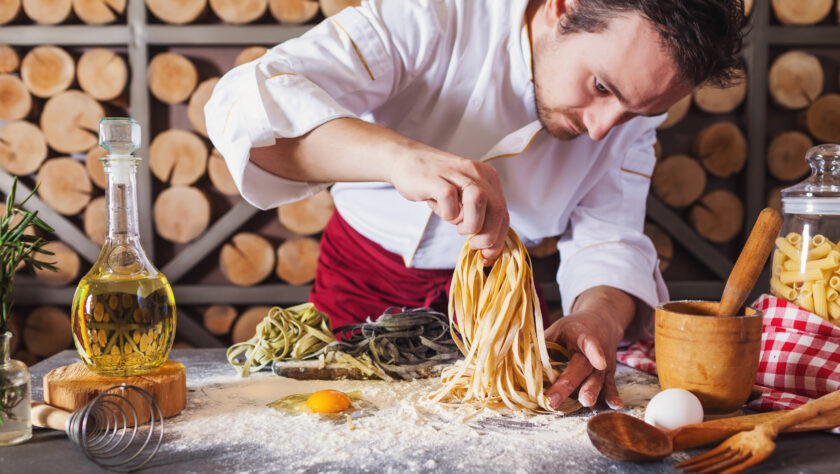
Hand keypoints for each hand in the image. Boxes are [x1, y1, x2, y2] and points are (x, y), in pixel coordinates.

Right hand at [387, 146, 508, 262]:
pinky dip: (448, 214)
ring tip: (459, 227)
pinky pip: (450, 200)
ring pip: (479, 201)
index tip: (488, 255)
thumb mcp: (462, 197)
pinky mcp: (436, 178)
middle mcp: (477, 173)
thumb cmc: (435, 184)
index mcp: (487, 178)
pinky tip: (443, 212)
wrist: (405, 160)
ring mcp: (457, 174)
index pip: (504, 213)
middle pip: (497, 209)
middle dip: (488, 236)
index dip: (499, 238)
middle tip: (474, 245)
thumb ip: (478, 214)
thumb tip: (487, 247)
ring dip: (472, 224)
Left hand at [542, 286, 635, 408]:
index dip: (593, 351)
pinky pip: (610, 384)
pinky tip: (615, 405)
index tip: (599, 362)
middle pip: (584, 367)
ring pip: (598, 378)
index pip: (588, 342)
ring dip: (592, 391)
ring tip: (585, 402)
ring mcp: (603, 363)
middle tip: (554, 400)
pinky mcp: (607, 373)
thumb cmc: (574, 328)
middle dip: (569, 384)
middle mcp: (596, 350)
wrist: (602, 321)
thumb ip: (543, 344)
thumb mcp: (558, 329)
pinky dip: (612, 395)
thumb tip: (519, 359)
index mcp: (581, 335)